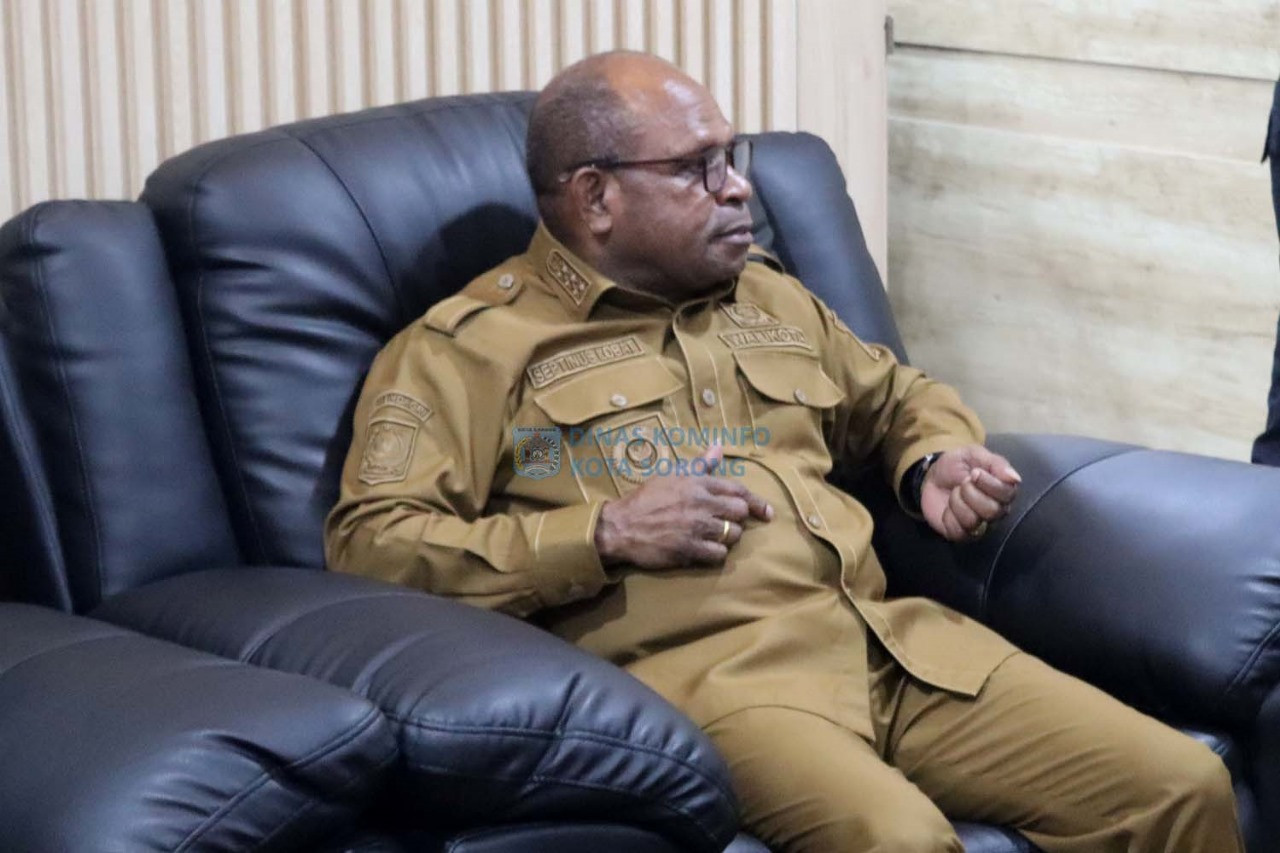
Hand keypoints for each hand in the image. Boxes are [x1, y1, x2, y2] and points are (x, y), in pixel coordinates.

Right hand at [594, 443, 773, 568]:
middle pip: (740, 513)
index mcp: (698, 484)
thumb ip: (700, 465)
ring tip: (714, 537)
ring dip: (727, 538)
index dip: (757, 503)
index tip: (767, 513)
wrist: (621, 526)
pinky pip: (718, 555)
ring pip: (732, 534)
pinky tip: (706, 550)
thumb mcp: (672, 475)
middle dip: (738, 519)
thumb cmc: (647, 499)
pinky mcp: (689, 549)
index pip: (738, 491)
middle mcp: (700, 503)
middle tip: (727, 523)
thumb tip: (719, 447)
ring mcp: (695, 527)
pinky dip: (716, 554)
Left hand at [920, 445, 1020, 542]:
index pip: (1008, 494)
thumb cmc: (957, 465)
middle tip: (962, 483)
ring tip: (954, 493)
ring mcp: (980, 525)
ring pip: (973, 521)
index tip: (974, 472)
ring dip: (957, 502)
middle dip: (970, 493)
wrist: (932, 477)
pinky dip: (948, 517)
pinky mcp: (962, 534)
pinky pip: (958, 532)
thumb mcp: (974, 454)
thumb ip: (996, 463)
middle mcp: (996, 511)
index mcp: (1003, 490)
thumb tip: (1015, 478)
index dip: (989, 483)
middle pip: (992, 511)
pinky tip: (948, 508)